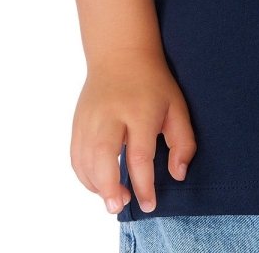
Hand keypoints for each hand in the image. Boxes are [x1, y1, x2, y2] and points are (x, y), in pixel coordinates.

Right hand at [70, 53, 197, 215]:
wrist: (120, 54)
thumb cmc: (153, 84)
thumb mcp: (177, 107)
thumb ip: (182, 142)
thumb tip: (177, 175)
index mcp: (140, 110)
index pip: (139, 154)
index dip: (144, 185)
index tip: (150, 204)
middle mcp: (111, 114)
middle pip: (103, 156)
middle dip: (109, 187)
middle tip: (120, 206)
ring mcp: (90, 118)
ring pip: (85, 159)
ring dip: (96, 186)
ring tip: (114, 199)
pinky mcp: (78, 122)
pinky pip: (75, 156)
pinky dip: (85, 176)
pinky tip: (100, 184)